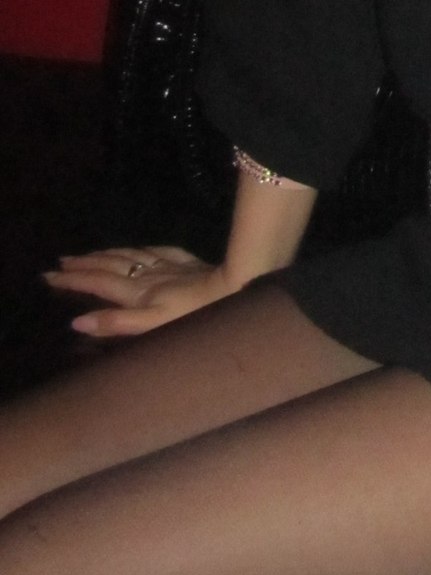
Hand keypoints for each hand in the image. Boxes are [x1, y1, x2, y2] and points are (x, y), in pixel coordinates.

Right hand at [42, 246, 238, 336]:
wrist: (237, 289)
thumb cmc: (196, 315)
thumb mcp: (154, 325)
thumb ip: (117, 323)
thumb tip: (78, 321)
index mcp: (139, 292)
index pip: (98, 283)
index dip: (74, 279)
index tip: (49, 274)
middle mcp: (149, 275)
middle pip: (111, 266)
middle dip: (84, 264)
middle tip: (61, 261)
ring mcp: (169, 266)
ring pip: (131, 256)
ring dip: (107, 254)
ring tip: (89, 253)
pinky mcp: (188, 262)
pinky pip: (157, 251)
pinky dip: (140, 249)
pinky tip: (139, 249)